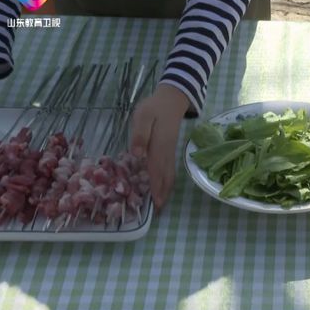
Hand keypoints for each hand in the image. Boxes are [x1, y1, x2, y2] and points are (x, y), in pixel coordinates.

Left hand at [130, 84, 190, 209]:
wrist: (172, 99)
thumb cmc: (154, 108)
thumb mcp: (142, 116)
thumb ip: (139, 135)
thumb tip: (137, 155)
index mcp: (158, 145)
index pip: (156, 170)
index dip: (155, 187)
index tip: (155, 203)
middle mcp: (167, 151)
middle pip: (165, 175)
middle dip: (162, 193)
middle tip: (159, 210)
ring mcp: (170, 151)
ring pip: (170, 173)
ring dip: (166, 188)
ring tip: (162, 203)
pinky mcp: (170, 149)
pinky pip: (171, 168)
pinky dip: (168, 180)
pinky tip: (165, 186)